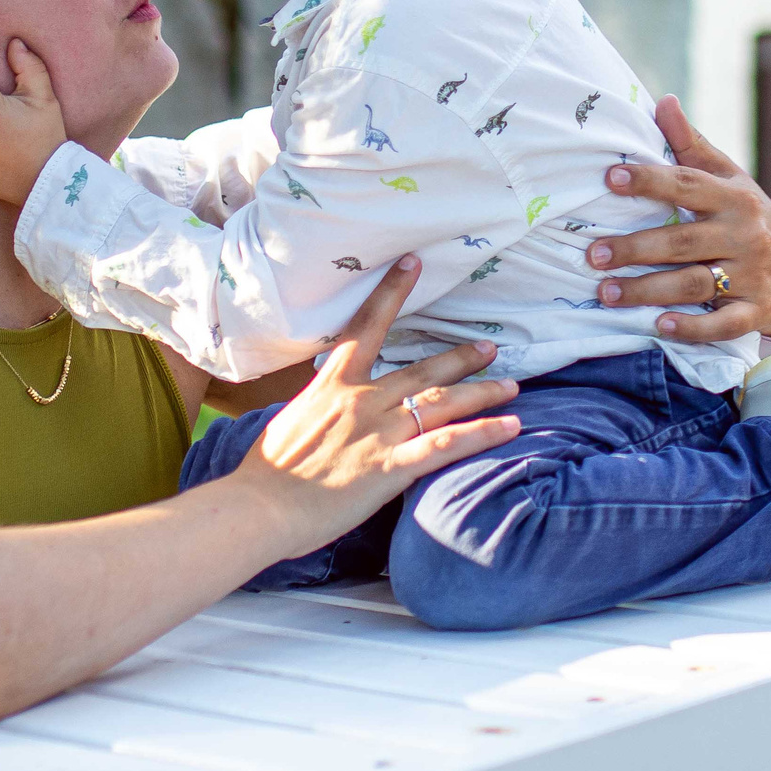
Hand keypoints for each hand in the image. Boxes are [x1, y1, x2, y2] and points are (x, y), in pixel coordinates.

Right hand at [230, 255, 520, 545]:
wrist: (258, 507)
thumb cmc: (265, 471)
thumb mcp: (290, 422)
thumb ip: (318, 408)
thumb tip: (323, 406)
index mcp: (332, 385)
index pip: (365, 326)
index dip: (391, 292)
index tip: (412, 264)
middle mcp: (361, 400)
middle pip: (422, 372)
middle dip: (460, 358)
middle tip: (490, 348)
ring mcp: (379, 432)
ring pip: (442, 403)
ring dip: (482, 392)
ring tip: (511, 386)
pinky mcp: (390, 467)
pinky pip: (446, 445)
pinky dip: (482, 433)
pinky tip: (512, 427)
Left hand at [587, 94, 770, 343]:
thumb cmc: (747, 214)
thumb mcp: (728, 178)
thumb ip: (690, 145)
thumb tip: (662, 101)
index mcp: (732, 198)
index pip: (686, 185)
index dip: (649, 181)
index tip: (611, 178)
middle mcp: (744, 235)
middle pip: (683, 241)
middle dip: (636, 248)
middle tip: (593, 254)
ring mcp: (752, 275)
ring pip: (695, 284)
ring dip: (648, 290)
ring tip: (606, 293)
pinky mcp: (755, 311)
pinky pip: (723, 324)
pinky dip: (693, 327)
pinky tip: (660, 325)